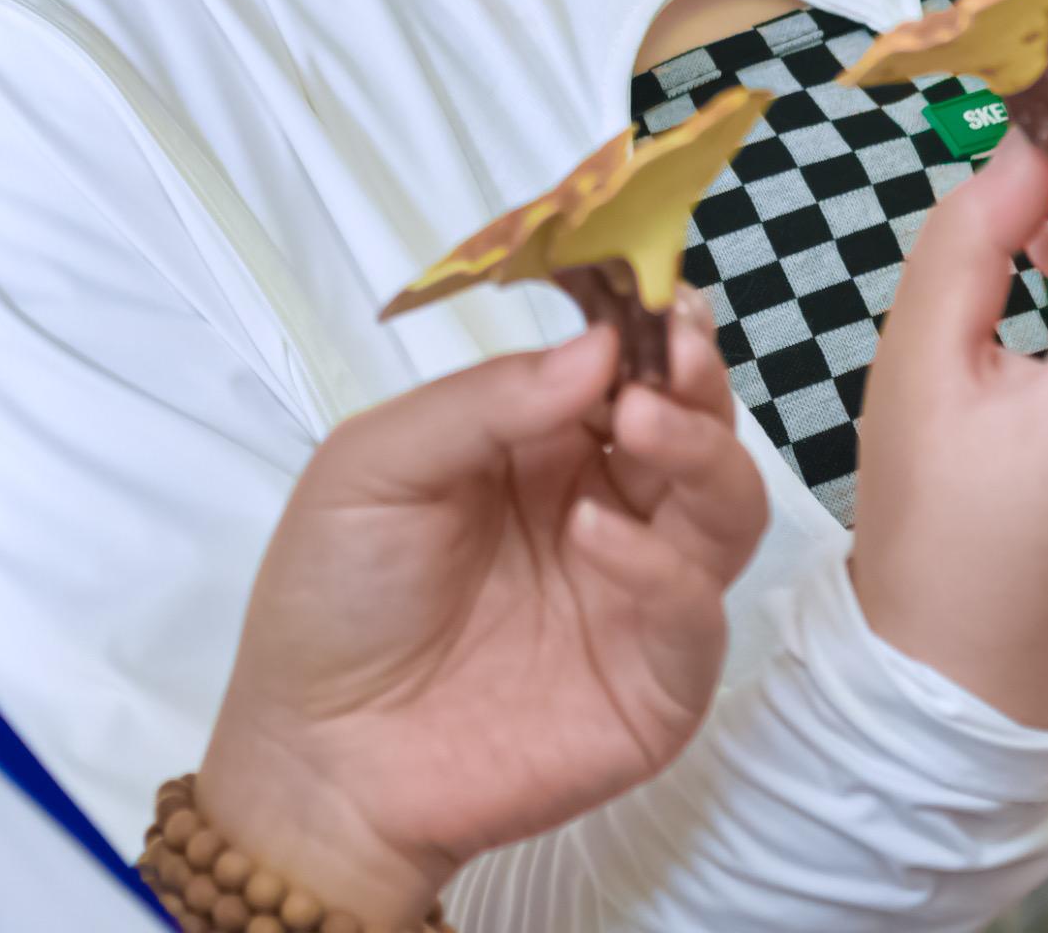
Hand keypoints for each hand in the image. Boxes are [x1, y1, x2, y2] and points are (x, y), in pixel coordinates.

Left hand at [193, 297, 767, 925]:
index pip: (627, 371)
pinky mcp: (657, 682)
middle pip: (697, 429)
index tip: (658, 289)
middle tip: (672, 349)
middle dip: (695, 381)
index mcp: (540, 447)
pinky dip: (659, 564)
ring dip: (700, 453)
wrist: (320, 758)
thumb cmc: (333, 599)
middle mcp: (605, 509)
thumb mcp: (375, 467)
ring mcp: (638, 596)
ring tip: (639, 422)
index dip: (651, 328)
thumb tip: (599, 346)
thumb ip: (483, 403)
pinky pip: (695, 611)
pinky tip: (593, 533)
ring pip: (727, 507)